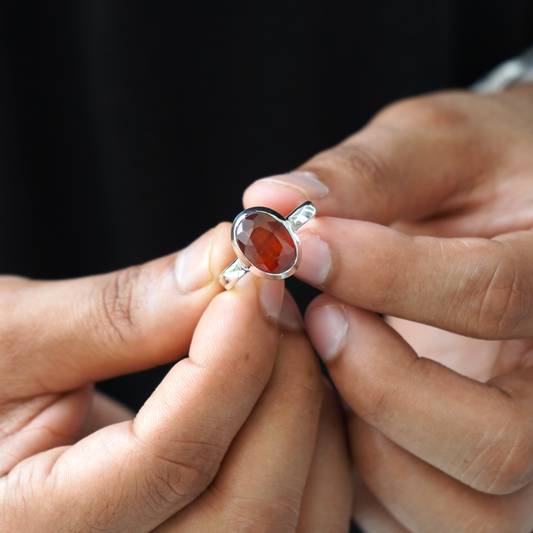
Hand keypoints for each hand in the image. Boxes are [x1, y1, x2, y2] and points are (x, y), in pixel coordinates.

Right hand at [0, 224, 351, 531]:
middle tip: (276, 301)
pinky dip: (314, 450)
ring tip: (284, 337)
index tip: (255, 275)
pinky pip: (294, 521)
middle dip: (286, 386)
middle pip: (252, 512)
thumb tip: (224, 263)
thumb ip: (118, 312)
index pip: (172, 462)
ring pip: (294, 528)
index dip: (232, 357)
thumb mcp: (6, 341)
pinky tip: (287, 386)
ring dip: (312, 418)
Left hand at [244, 83, 532, 530]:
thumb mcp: (437, 148)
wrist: (512, 221)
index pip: (492, 295)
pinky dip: (366, 469)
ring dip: (369, 433)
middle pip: (500, 441)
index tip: (298, 241)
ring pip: (467, 504)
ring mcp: (528, 441)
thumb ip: (364, 173)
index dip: (380, 270)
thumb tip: (267, 202)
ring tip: (329, 355)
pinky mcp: (484, 478)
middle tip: (318, 317)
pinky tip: (337, 396)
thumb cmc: (481, 175)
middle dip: (380, 382)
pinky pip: (423, 515)